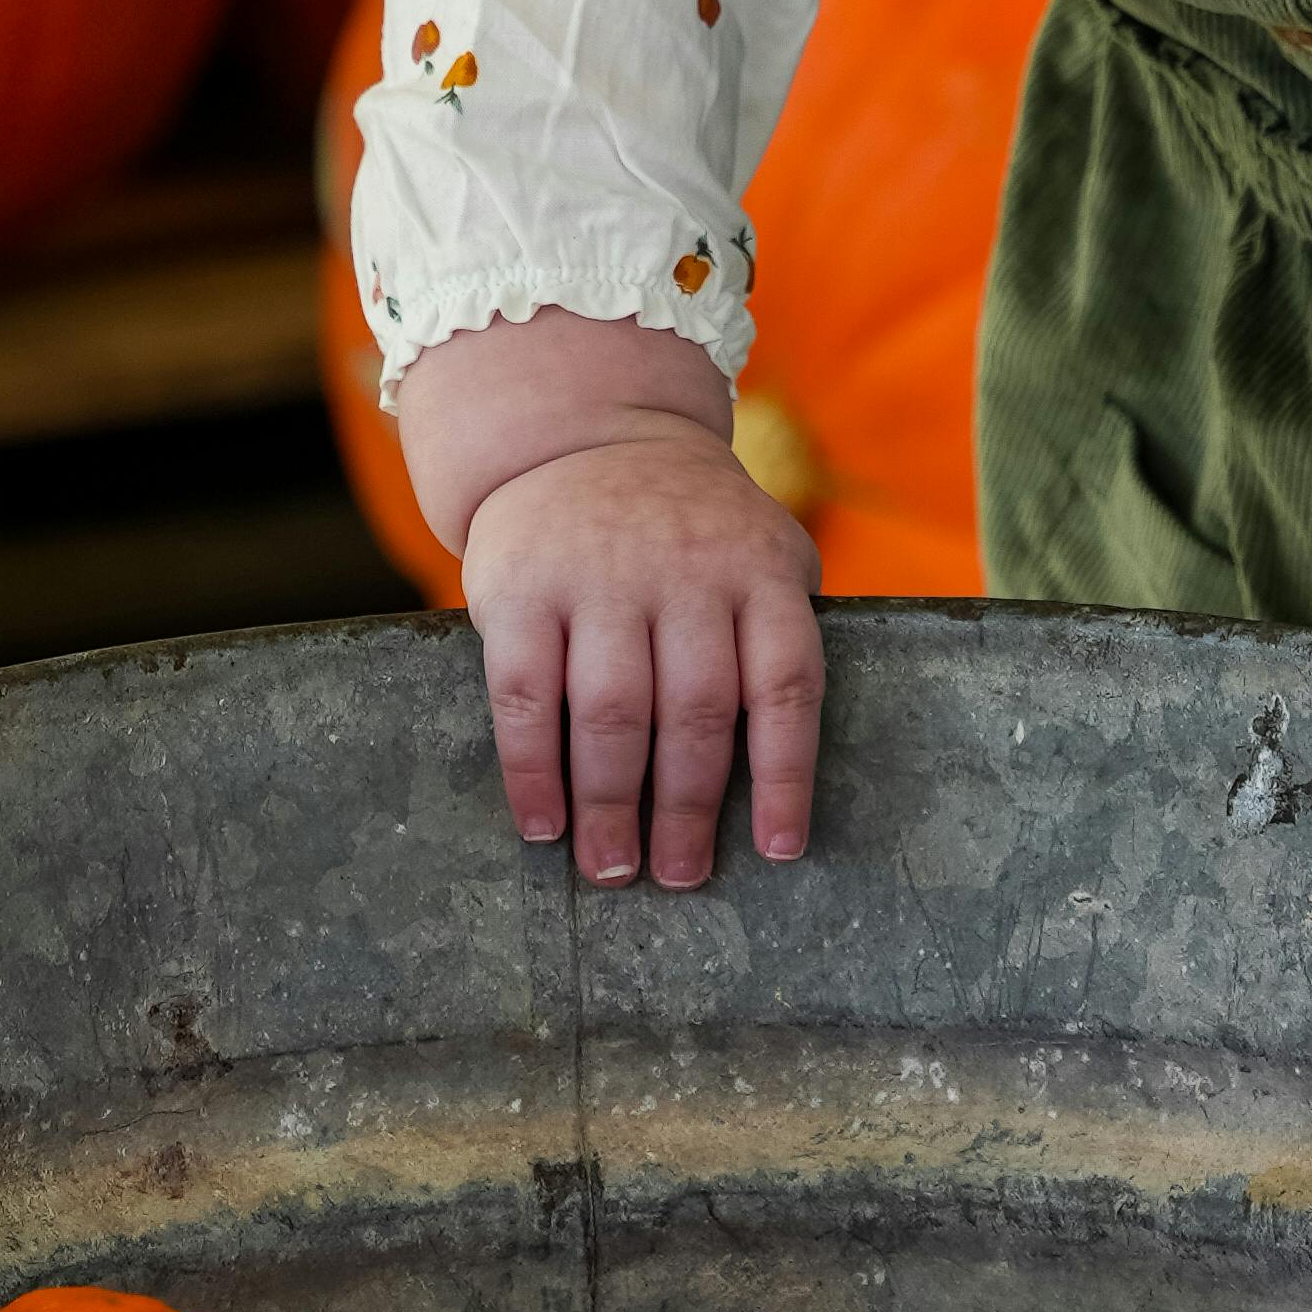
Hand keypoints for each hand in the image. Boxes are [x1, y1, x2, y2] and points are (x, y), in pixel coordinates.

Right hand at [397, 319, 819, 889]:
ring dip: (613, 805)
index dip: (784, 776)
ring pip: (614, 712)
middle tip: (679, 877)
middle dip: (688, 810)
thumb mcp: (760, 546)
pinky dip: (534, 769)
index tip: (778, 851)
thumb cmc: (690, 525)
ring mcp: (599, 578)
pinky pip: (527, 695)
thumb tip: (790, 769)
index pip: (784, 684)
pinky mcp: (522, 588)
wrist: (579, 434)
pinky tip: (544, 824)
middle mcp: (684, 573)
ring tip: (612, 869)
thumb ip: (780, 629)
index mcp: (757, 571)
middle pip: (696, 713)